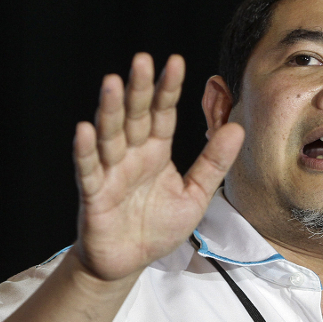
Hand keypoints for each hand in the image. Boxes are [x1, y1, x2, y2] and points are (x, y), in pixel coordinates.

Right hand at [72, 53, 243, 280]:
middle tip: (143, 59)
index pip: (163, 113)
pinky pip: (88, 170)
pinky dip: (85, 151)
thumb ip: (214, 162)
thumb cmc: (159, 226)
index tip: (175, 62)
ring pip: (110, 135)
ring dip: (110, 110)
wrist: (129, 262)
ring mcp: (111, 172)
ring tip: (113, 83)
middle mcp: (132, 155)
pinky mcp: (94, 195)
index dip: (168, 89)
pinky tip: (85, 130)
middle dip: (139, 89)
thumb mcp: (195, 194)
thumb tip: (237, 127)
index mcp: (157, 151)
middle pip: (135, 116)